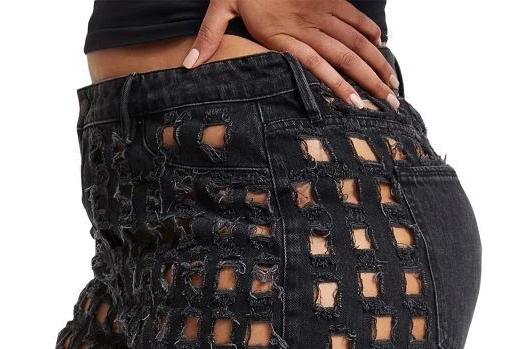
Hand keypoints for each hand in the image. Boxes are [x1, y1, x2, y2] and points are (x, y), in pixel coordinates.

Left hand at [182, 0, 400, 109]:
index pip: (318, 64)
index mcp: (285, 33)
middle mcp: (308, 23)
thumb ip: (207, 36)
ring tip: (395, 85)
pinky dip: (369, 30)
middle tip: (392, 103)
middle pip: (346, 56)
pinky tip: (382, 46)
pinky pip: (353, 15)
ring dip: (378, 61)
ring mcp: (321, 9)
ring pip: (356, 39)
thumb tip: (188, 66)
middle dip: (371, 80)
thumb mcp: (218, 5)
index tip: (358, 105)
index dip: (339, 85)